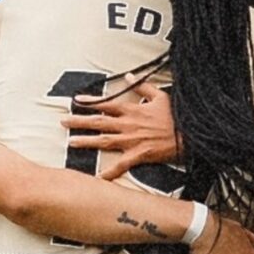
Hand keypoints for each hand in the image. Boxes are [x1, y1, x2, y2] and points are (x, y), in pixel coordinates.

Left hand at [62, 73, 180, 179]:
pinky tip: (98, 178)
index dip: (90, 102)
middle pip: (98, 122)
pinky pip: (121, 165)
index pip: (106, 104)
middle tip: (63, 121)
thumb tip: (129, 76)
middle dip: (79, 121)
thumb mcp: (160, 95)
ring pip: (104, 140)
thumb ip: (142, 86)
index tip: (76, 101)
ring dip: (86, 141)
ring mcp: (132, 140)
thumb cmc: (177, 115)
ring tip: (71, 142)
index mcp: (132, 109)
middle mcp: (128, 124)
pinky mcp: (139, 154)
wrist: (190, 133)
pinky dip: (109, 172)